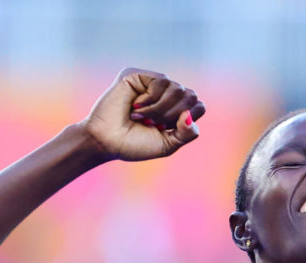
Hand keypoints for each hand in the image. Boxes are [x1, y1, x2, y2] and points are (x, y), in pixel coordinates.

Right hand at [81, 67, 205, 161]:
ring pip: (177, 89)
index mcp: (175, 109)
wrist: (107, 142)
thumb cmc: (135, 144)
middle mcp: (166, 94)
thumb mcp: (168, 144)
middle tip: (153, 124)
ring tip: (141, 118)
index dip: (187, 120)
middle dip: (173, 115)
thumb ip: (186, 133)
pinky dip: (150, 100)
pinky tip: (135, 107)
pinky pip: (161, 81)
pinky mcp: (138, 75)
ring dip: (160, 110)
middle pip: (191, 95)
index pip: (198, 106)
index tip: (166, 130)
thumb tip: (189, 115)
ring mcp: (152, 83)